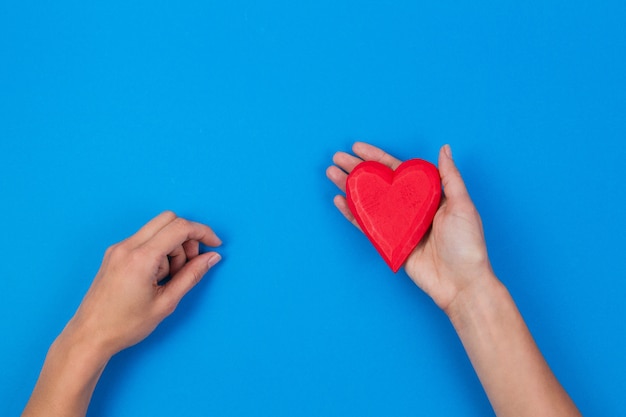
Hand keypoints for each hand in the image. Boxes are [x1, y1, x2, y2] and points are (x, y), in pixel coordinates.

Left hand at [64, 211, 221, 358]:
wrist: (89, 336)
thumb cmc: (125, 325)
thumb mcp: (166, 303)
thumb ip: (192, 276)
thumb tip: (212, 258)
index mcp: (141, 258)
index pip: (179, 228)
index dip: (203, 232)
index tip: (215, 244)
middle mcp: (127, 247)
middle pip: (169, 219)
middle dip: (187, 236)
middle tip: (191, 262)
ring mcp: (118, 248)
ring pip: (157, 229)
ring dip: (172, 245)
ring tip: (168, 277)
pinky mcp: (114, 253)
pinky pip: (145, 239)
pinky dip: (159, 250)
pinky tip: (157, 275)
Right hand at [326, 142, 492, 312]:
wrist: (461, 283)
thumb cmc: (467, 245)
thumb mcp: (463, 205)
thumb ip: (450, 177)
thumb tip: (444, 148)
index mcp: (427, 195)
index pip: (397, 170)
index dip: (377, 158)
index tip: (358, 148)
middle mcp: (410, 208)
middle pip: (378, 183)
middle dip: (357, 170)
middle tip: (336, 158)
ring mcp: (398, 226)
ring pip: (368, 202)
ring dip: (350, 188)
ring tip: (331, 174)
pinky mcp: (390, 243)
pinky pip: (366, 225)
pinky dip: (352, 214)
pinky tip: (340, 201)